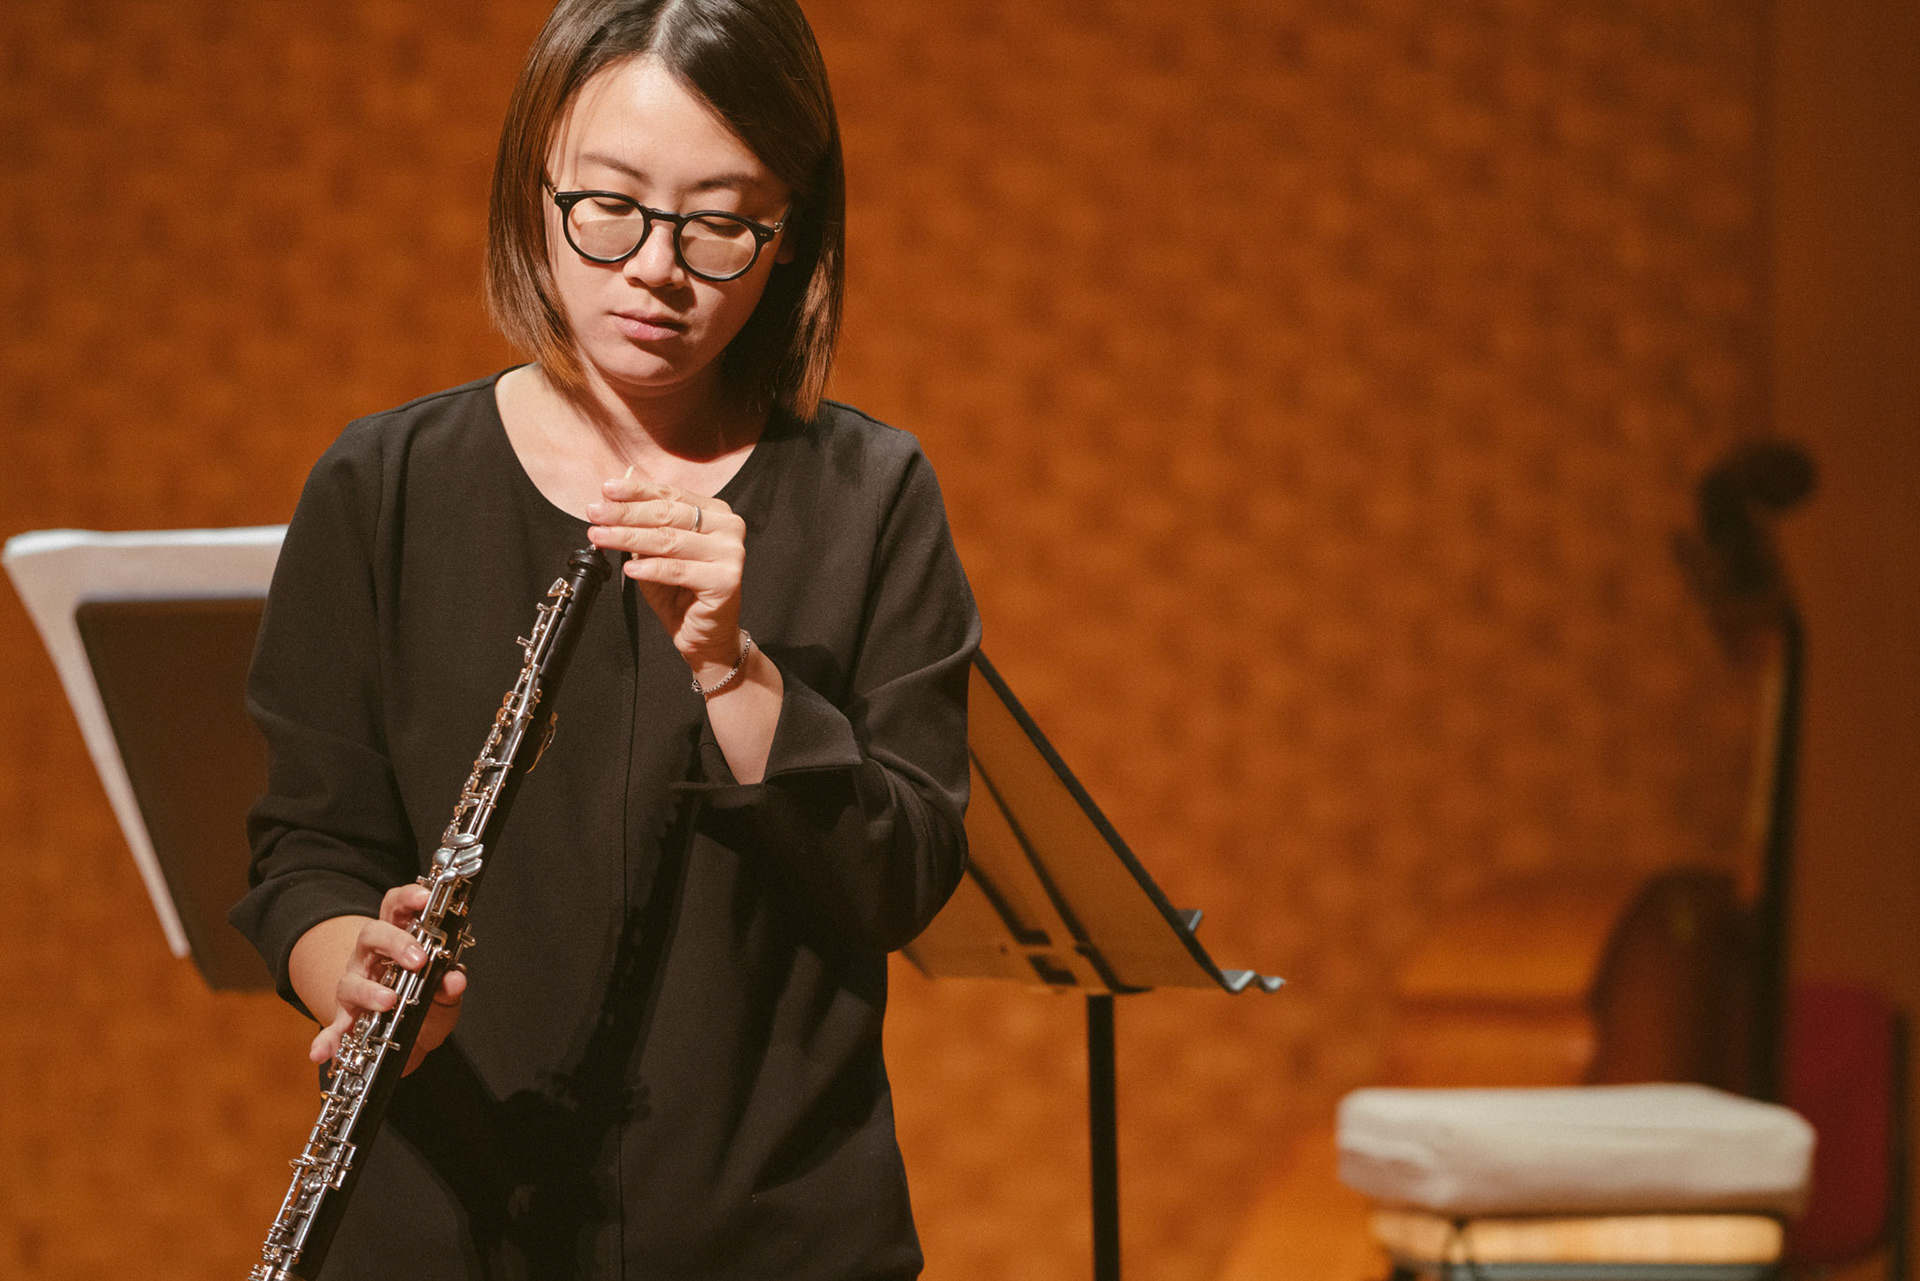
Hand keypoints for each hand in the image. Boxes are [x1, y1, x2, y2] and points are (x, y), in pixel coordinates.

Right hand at [308, 883, 466, 1075]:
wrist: (408, 1041)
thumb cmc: (426, 1007)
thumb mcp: (444, 996)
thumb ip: (449, 986)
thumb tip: (455, 980)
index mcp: (397, 941)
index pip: (396, 908)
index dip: (408, 898)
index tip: (425, 898)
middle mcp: (370, 959)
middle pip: (372, 935)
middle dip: (395, 943)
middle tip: (419, 959)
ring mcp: (354, 986)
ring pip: (351, 980)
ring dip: (369, 990)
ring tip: (389, 1001)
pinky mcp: (346, 1018)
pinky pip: (333, 1027)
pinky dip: (326, 1040)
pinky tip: (320, 1053)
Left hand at [586, 474, 748, 684]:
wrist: (706, 636)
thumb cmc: (681, 593)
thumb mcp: (655, 554)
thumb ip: (641, 529)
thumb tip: (610, 504)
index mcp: (716, 513)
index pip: (671, 494)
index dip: (636, 491)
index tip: (606, 490)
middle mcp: (729, 528)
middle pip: (668, 515)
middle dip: (626, 513)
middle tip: (595, 513)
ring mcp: (731, 553)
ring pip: (669, 540)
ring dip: (629, 538)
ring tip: (600, 537)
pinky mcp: (726, 580)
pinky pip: (678, 570)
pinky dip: (650, 568)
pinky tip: (629, 568)